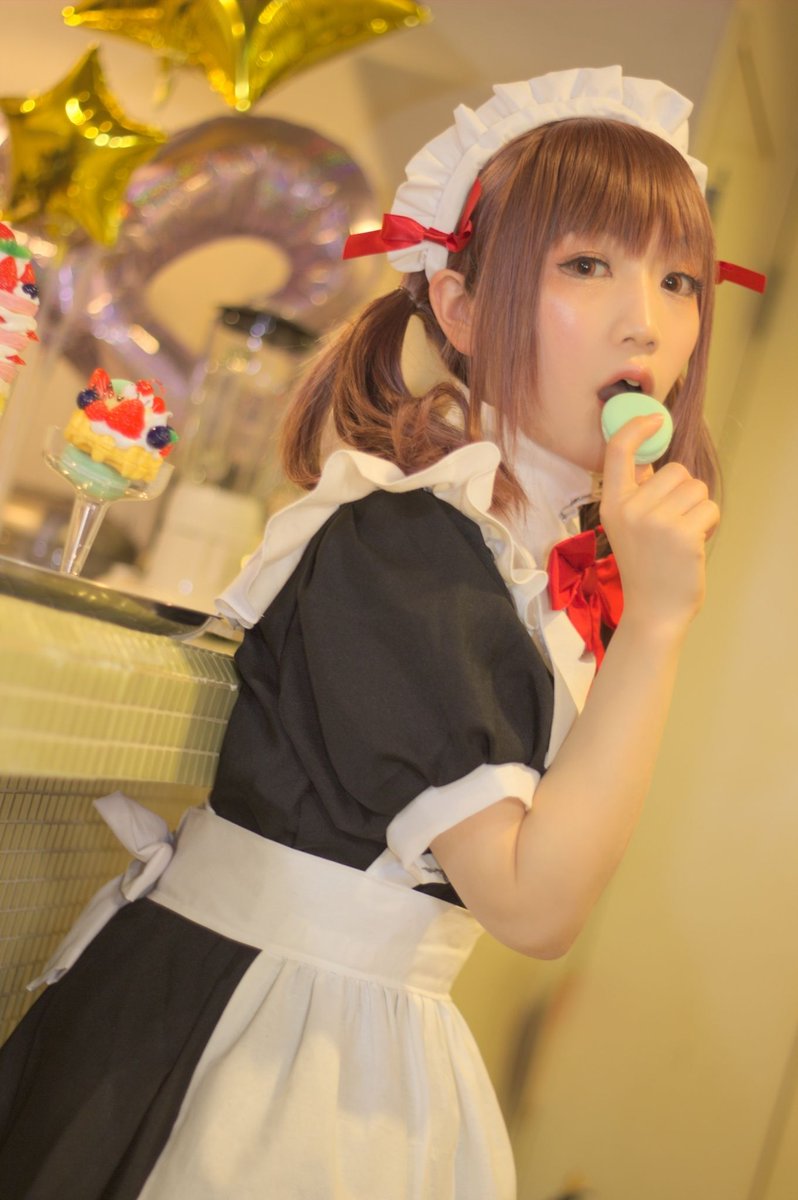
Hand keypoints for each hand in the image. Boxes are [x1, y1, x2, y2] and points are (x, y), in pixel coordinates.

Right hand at [599, 415, 719, 634]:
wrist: (652, 611)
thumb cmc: (644, 568)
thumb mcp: (626, 527)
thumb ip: (636, 493)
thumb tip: (649, 460)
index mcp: (612, 505)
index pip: (617, 452)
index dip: (636, 428)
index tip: (654, 419)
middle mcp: (631, 510)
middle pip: (675, 470)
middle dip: (683, 491)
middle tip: (674, 522)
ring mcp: (657, 521)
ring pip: (696, 487)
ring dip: (698, 508)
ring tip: (684, 534)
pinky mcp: (683, 534)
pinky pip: (709, 507)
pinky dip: (709, 523)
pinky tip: (695, 543)